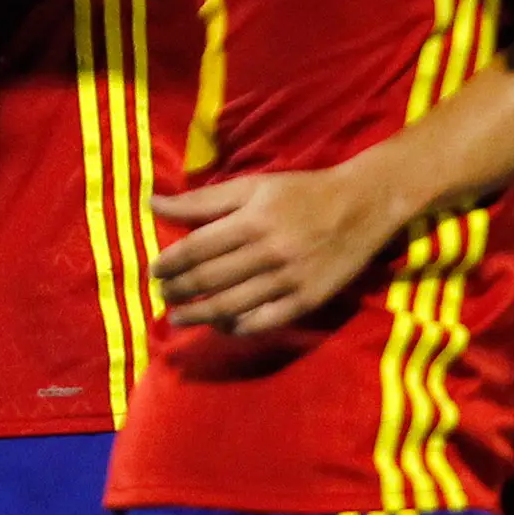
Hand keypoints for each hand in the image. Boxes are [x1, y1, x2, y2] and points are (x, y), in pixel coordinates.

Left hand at [151, 165, 413, 335]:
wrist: (362, 206)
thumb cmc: (300, 192)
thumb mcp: (251, 187)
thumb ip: (200, 201)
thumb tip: (151, 204)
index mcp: (252, 221)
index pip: (196, 249)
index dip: (169, 263)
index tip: (154, 271)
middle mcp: (268, 253)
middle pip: (210, 279)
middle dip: (179, 290)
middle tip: (162, 294)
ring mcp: (289, 280)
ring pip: (233, 305)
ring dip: (199, 315)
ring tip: (178, 317)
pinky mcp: (308, 300)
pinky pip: (265, 322)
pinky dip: (238, 328)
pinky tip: (220, 326)